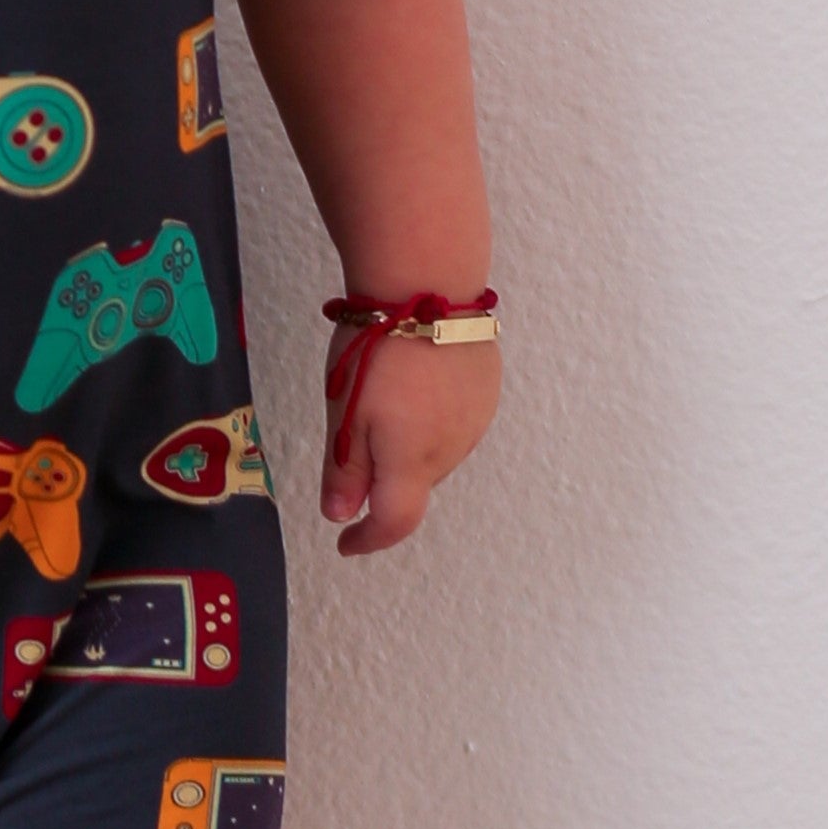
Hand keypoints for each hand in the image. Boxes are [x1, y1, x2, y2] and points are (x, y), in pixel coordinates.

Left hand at [315, 326, 499, 556]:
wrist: (429, 285)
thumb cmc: (379, 348)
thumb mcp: (345, 412)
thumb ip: (345, 470)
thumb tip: (341, 516)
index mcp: (411, 462)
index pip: (395, 523)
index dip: (367, 540)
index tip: (345, 543)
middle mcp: (450, 450)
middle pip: (413, 486)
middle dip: (383, 482)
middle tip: (352, 442)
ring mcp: (475, 421)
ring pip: (435, 456)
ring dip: (409, 450)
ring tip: (383, 402)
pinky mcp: (486, 392)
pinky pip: (455, 426)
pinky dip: (431, 422)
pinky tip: (415, 387)